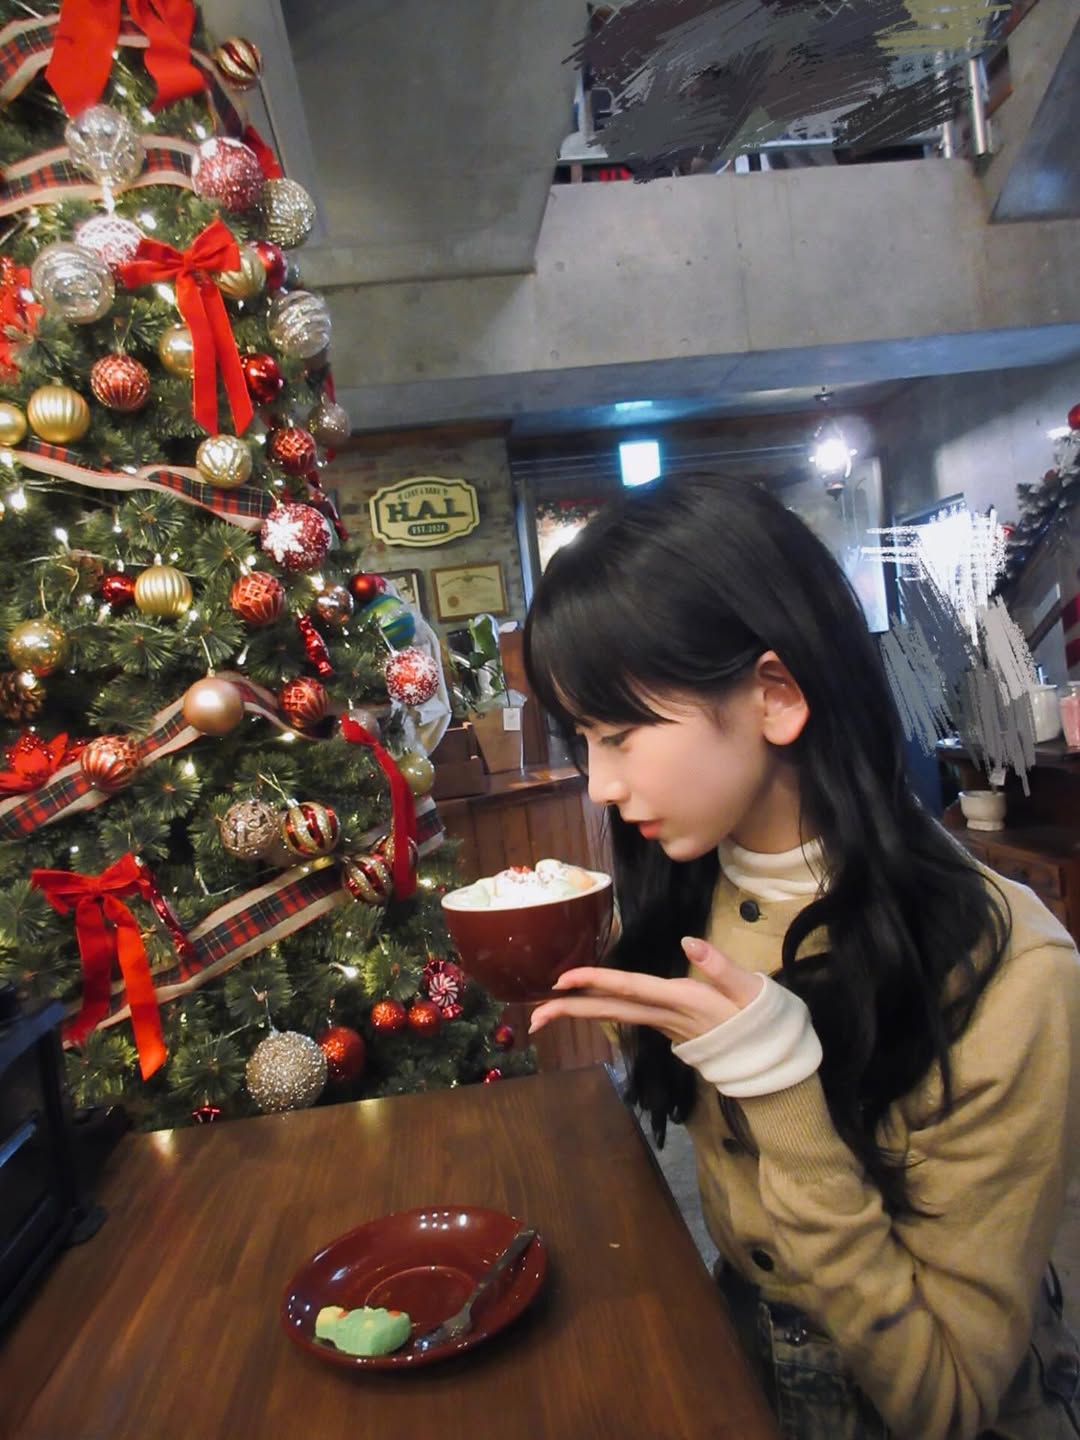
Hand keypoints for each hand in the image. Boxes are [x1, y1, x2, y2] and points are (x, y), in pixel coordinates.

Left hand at [528, 937, 763, 1043]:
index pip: (630, 988)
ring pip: (613, 1017)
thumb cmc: (761, 1021)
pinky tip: (579, 1007)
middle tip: (533, 1016)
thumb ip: (720, 966)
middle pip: (610, 1012)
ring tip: (542, 1015)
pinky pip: (623, 1017)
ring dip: (578, 1014)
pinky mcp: (664, 1025)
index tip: (564, 979)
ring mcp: (662, 1024)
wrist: (768, 1060)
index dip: (596, 982)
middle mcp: (664, 1014)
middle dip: (570, 1012)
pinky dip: (598, 1012)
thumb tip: (690, 941)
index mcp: (681, 1000)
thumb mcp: (750, 990)